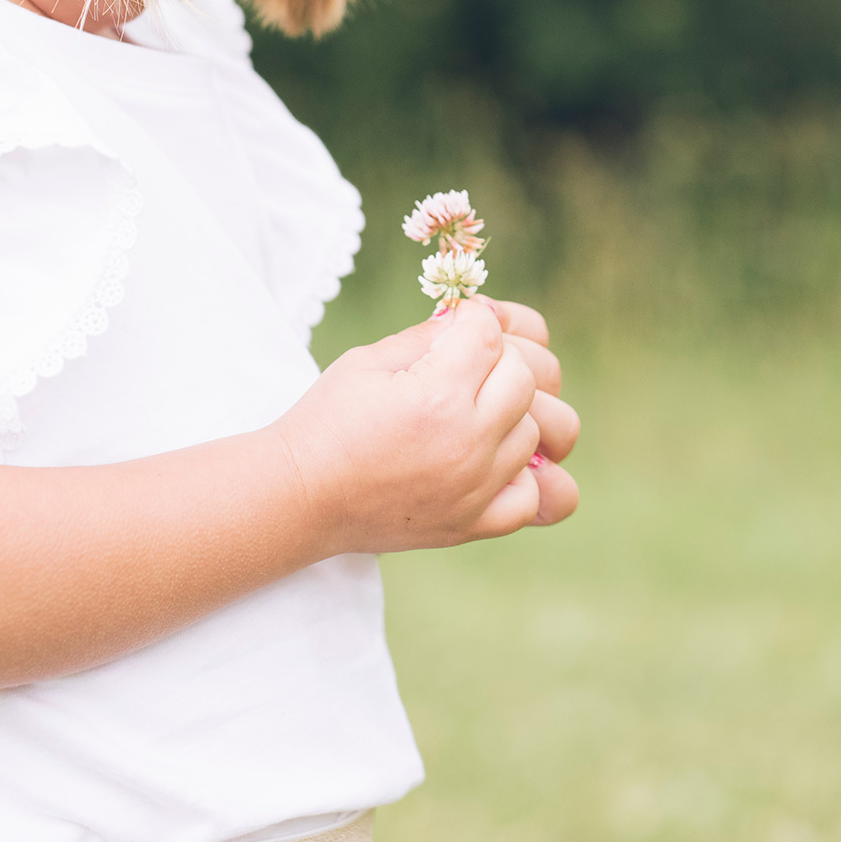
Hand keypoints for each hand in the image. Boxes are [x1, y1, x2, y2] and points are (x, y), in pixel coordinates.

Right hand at [274, 299, 576, 554]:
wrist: (301, 496)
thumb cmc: (327, 422)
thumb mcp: (368, 361)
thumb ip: (429, 335)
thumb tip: (475, 317)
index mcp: (438, 394)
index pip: (492, 333)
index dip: (473, 320)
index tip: (455, 328)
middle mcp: (468, 442)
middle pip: (527, 376)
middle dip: (501, 359)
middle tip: (466, 366)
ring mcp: (477, 487)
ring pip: (539, 430)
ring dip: (513, 413)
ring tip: (476, 413)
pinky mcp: (475, 523)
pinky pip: (537, 497)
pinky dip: (525, 477)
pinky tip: (493, 463)